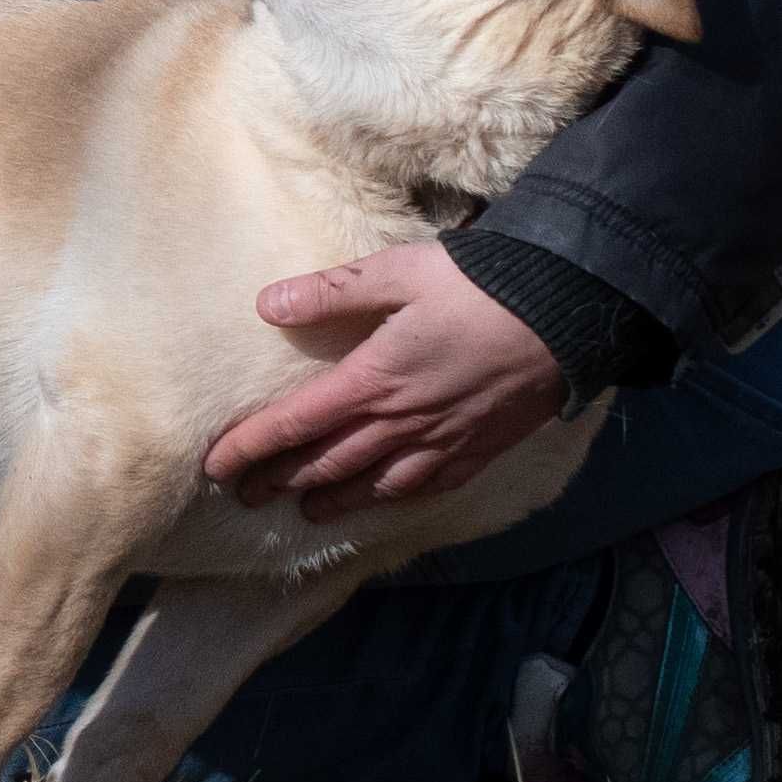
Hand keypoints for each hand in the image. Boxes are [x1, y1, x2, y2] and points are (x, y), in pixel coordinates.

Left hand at [199, 242, 566, 521]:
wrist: (566, 314)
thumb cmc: (479, 285)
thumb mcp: (399, 272)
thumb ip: (331, 292)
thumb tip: (267, 305)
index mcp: (373, 380)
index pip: (294, 425)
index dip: (252, 448)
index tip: (216, 466)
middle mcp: (402, 422)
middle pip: (326, 463)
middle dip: (279, 480)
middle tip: (243, 495)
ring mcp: (441, 442)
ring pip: (373, 483)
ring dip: (331, 498)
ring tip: (302, 509)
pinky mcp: (477, 449)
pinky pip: (424, 485)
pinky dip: (392, 497)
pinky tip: (382, 498)